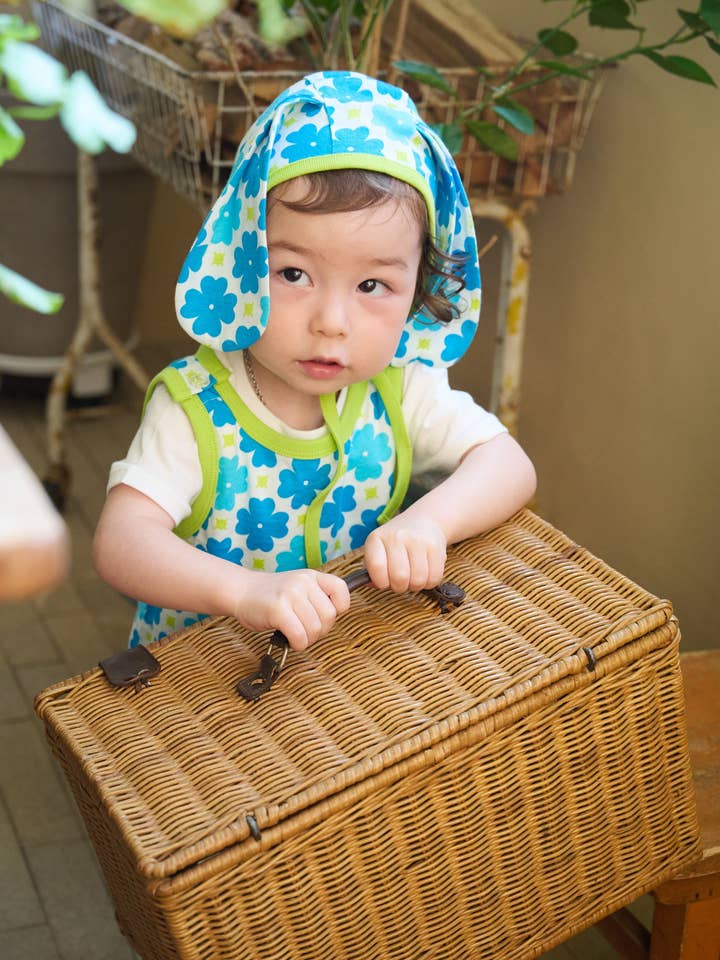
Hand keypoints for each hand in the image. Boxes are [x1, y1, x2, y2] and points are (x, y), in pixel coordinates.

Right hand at [231, 569, 349, 651]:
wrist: (241, 591)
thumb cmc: (272, 596)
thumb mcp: (298, 587)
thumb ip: (316, 598)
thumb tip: (330, 622)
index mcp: (312, 576)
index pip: (341, 590)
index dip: (338, 608)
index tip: (322, 616)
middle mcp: (303, 582)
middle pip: (329, 616)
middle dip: (320, 631)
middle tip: (305, 631)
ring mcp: (290, 594)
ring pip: (315, 628)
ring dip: (307, 640)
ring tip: (295, 635)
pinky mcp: (278, 610)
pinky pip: (299, 635)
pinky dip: (298, 644)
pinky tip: (289, 640)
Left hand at [363, 515, 446, 592]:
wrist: (423, 521)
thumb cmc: (396, 542)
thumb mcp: (379, 550)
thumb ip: (373, 570)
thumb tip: (374, 585)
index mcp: (377, 538)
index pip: (376, 566)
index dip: (381, 582)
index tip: (384, 582)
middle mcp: (396, 537)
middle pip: (399, 577)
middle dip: (400, 587)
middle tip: (401, 581)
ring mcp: (417, 540)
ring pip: (418, 580)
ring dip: (415, 586)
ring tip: (413, 577)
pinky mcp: (435, 547)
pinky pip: (434, 578)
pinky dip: (429, 582)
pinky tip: (425, 573)